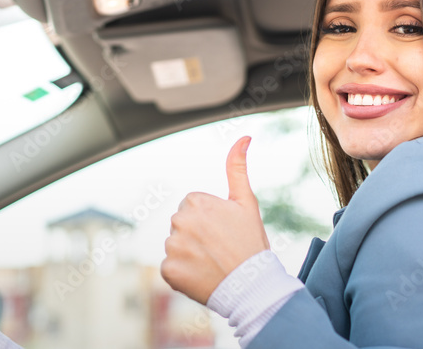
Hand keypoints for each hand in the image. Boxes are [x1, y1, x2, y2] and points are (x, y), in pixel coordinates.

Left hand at [160, 136, 269, 303]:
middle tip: (219, 249)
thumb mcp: (247, 202)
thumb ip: (237, 168)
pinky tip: (201, 276)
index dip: (209, 220)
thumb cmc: (252, 243)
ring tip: (212, 263)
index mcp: (195, 202)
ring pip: (176, 246)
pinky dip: (183, 274)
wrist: (253, 286)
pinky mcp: (168, 270)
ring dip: (189, 254)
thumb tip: (244, 137)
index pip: (192, 207)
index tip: (224, 232)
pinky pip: (170, 268)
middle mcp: (180, 221)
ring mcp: (172, 247)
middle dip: (196, 235)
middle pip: (182, 225)